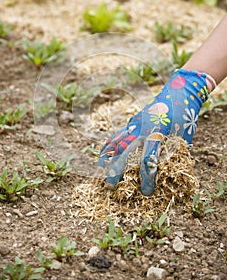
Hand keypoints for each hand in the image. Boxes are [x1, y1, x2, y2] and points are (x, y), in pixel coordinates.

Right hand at [98, 69, 210, 194]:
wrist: (178, 92)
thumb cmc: (184, 116)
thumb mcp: (183, 137)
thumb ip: (173, 154)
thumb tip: (165, 174)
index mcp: (157, 134)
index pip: (148, 160)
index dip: (146, 178)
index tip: (146, 191)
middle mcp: (142, 130)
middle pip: (124, 153)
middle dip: (116, 171)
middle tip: (111, 188)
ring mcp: (134, 125)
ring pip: (115, 142)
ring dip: (106, 158)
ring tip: (100, 173)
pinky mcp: (131, 122)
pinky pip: (116, 135)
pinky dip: (108, 146)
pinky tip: (105, 156)